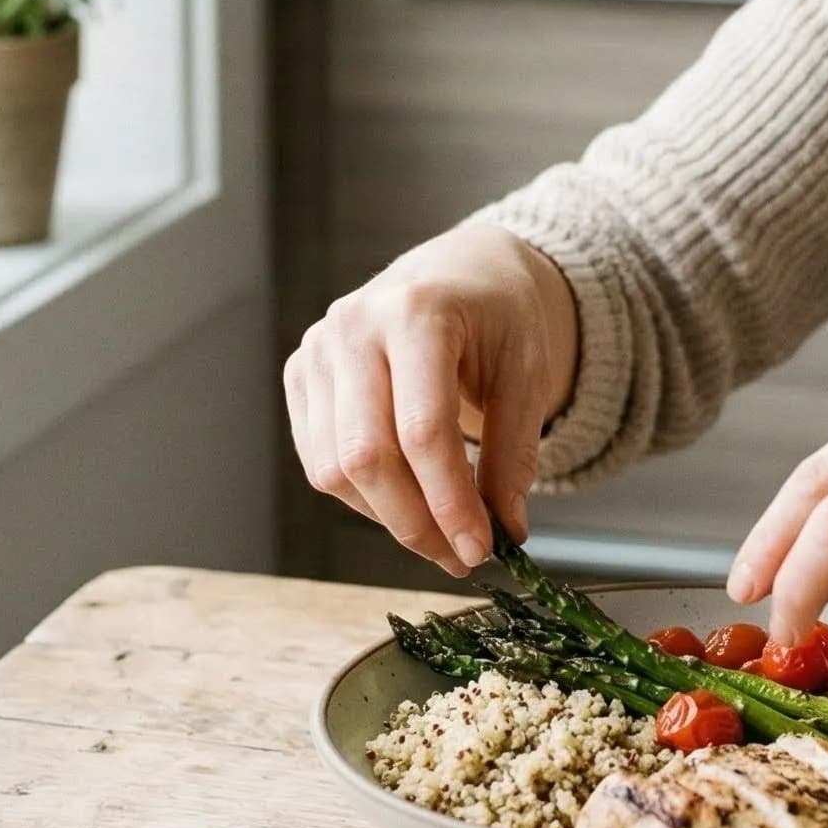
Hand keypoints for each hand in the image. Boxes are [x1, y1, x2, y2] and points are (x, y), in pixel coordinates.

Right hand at [283, 225, 577, 577]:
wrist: (462, 269)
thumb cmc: (499, 314)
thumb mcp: (527, 372)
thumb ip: (514, 454)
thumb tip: (506, 533)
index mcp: (417, 312)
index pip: (423, 430)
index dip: (450, 502)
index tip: (480, 550)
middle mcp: (354, 326)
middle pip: (366, 455)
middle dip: (414, 523)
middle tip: (460, 557)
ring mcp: (318, 349)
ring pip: (334, 468)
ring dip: (388, 517)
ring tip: (440, 533)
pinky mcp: (301, 374)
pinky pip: (319, 460)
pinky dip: (364, 496)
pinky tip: (407, 500)